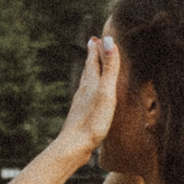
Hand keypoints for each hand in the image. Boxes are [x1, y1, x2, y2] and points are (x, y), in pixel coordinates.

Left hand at [57, 34, 119, 160]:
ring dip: (90, 71)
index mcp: (90, 83)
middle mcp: (83, 90)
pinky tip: (90, 96)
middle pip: (88, 69)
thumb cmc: (92, 121)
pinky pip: (86, 96)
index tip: (96, 37)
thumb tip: (108, 40)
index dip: (95, 48)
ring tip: (92, 66)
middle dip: (92, 56)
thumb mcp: (106, 92)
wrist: (73, 146)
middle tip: (93, 45)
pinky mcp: (81, 115)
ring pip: (86, 82)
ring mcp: (81, 103)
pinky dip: (90, 89)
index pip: (93, 60)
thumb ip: (109, 68)